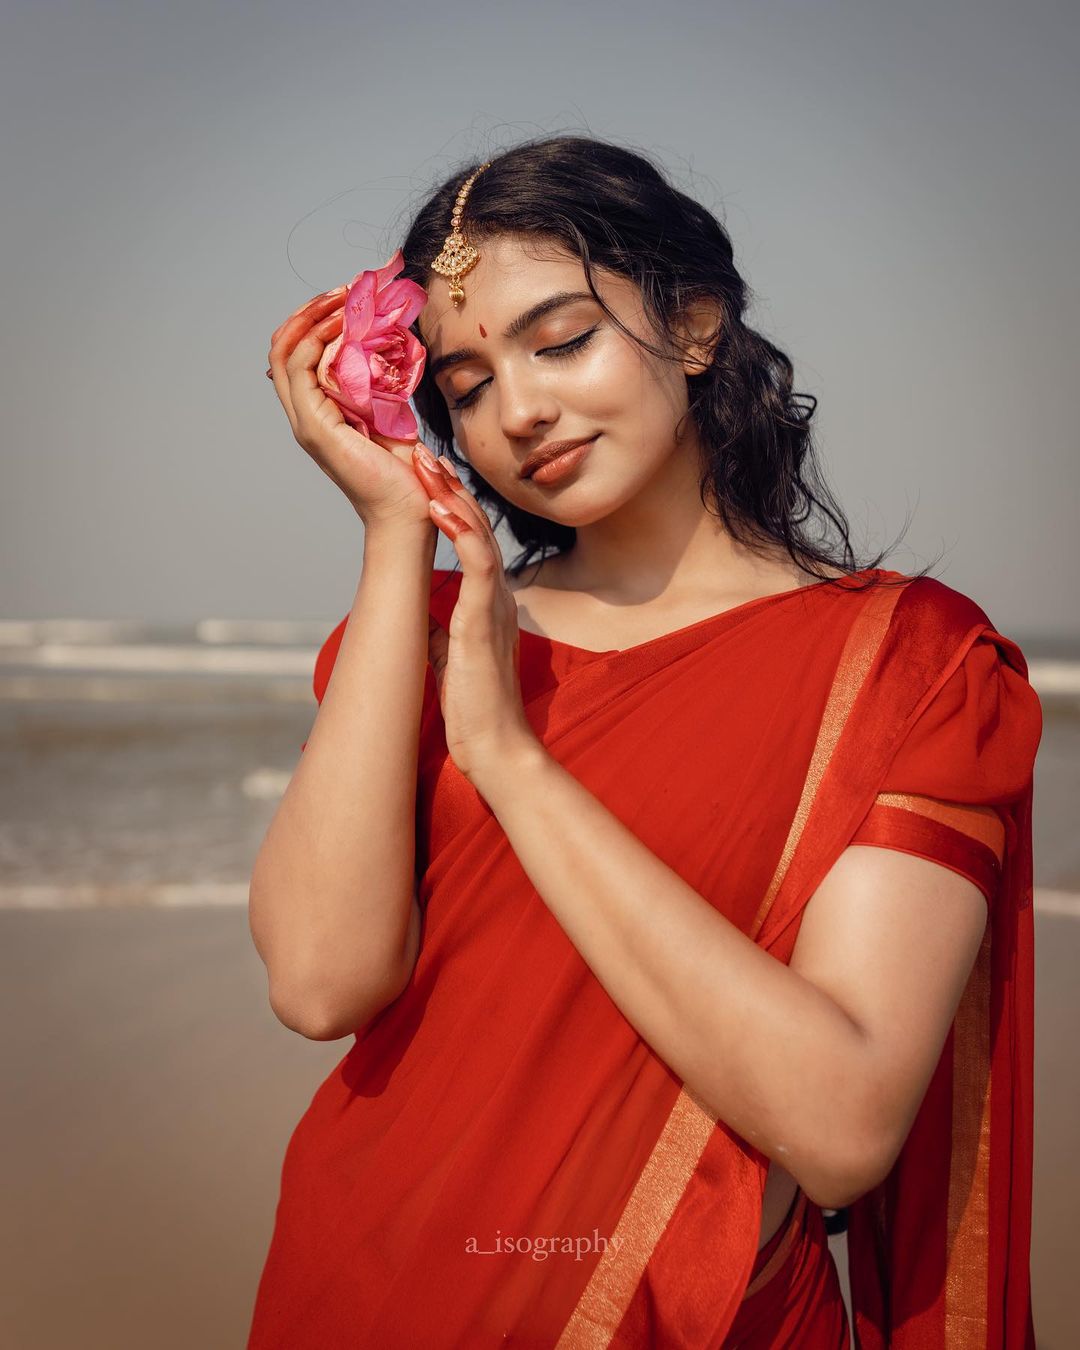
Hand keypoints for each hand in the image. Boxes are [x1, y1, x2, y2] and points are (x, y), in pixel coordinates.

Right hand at [265, 288, 435, 529]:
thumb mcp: (389, 414)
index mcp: (319, 411)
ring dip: (313, 318)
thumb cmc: (404, 470)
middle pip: (282, 347)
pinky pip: (303, 370)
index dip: (314, 319)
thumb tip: (385, 343)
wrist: (407, 509)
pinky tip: (345, 327)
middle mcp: (305, 415)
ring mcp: (306, 422)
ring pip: (286, 352)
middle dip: (309, 311)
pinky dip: (319, 340)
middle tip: (342, 290)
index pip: (297, 353)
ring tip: (345, 299)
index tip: (347, 298)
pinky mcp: (316, 428)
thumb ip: (376, 383)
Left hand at [411, 446, 543, 791]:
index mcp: (487, 601)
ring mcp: (493, 604)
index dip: (449, 503)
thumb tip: (422, 619)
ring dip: (450, 496)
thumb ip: (443, 631)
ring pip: (477, 534)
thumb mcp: (451, 656)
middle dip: (448, 486)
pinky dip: (461, 532)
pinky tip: (441, 508)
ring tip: (426, 463)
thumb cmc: (475, 708)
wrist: (496, 745)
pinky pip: (478, 565)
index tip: (424, 475)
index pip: (470, 539)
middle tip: (422, 450)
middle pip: (474, 524)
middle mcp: (495, 594)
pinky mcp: (485, 619)